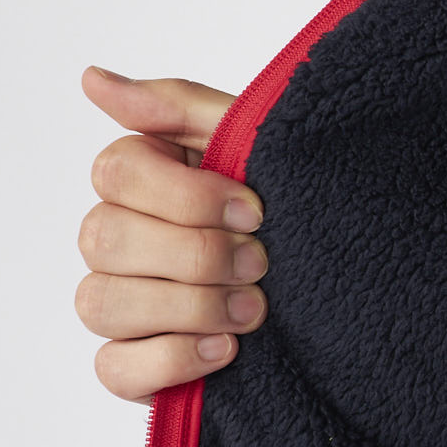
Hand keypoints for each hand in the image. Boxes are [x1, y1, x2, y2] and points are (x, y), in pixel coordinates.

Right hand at [76, 66, 267, 405]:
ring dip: (190, 306)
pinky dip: (171, 360)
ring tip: (254, 310)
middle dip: (196, 254)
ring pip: (101, 302)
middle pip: (104, 238)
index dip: (187, 196)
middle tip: (262, 263)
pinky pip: (113, 368)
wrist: (353, 282)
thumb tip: (93, 79)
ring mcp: (121, 304)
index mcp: (142, 181)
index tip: (256, 209)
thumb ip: (181, 107)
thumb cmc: (294, 210)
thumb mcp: (257, 145)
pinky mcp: (135, 364)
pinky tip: (227, 351)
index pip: (115, 173)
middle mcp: (118, 240)